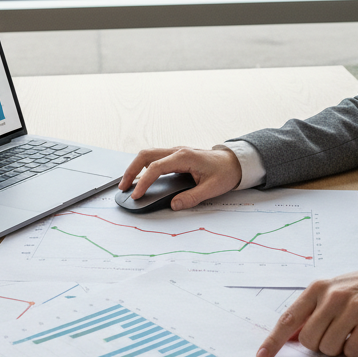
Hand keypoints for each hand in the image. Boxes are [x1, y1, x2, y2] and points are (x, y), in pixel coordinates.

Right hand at [117, 146, 241, 210]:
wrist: (234, 162)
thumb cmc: (224, 172)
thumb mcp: (211, 189)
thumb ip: (192, 198)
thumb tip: (174, 205)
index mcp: (184, 157)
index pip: (156, 168)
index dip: (143, 182)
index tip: (136, 195)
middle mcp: (177, 151)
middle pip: (146, 155)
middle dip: (131, 170)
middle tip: (123, 187)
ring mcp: (176, 151)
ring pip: (148, 154)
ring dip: (135, 167)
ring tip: (128, 184)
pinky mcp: (176, 156)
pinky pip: (155, 158)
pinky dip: (144, 167)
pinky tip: (141, 179)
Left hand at [256, 263, 357, 356]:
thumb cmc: (357, 290)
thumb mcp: (329, 293)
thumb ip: (309, 313)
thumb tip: (289, 338)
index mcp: (317, 288)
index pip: (289, 318)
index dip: (274, 340)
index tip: (263, 356)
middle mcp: (332, 296)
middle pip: (309, 340)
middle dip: (318, 345)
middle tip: (332, 334)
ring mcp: (352, 307)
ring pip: (329, 348)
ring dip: (337, 349)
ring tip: (347, 333)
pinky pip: (352, 351)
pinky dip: (353, 351)